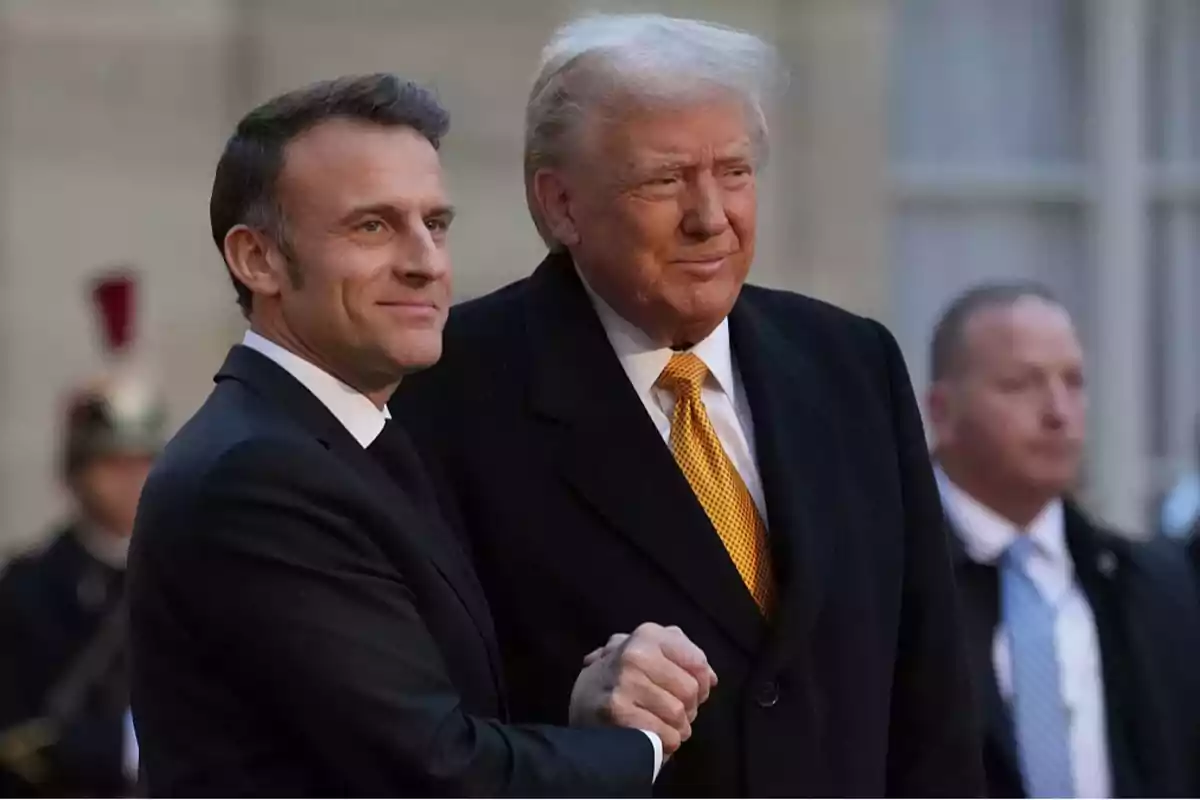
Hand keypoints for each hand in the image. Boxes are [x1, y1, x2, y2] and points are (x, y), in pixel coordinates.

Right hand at [569, 623, 717, 754]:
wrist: (581, 702)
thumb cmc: (624, 676)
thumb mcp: (647, 652)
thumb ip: (682, 656)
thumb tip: (711, 678)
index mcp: (648, 634)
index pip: (698, 663)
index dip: (701, 685)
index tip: (688, 694)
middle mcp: (636, 653)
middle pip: (691, 691)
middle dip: (688, 709)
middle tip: (672, 713)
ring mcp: (625, 682)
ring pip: (678, 715)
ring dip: (677, 729)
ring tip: (661, 726)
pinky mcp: (618, 711)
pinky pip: (664, 735)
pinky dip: (665, 743)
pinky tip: (652, 738)